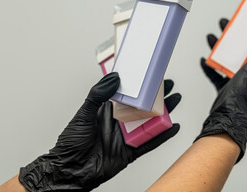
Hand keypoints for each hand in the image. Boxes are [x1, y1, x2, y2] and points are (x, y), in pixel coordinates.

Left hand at [19, 72, 180, 191]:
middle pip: (142, 107)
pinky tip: (173, 127)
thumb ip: (98, 95)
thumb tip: (114, 78)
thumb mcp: (84, 113)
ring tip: (176, 100)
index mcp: (107, 110)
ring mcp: (126, 137)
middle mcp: (119, 122)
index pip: (127, 95)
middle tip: (169, 86)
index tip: (150, 75)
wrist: (70, 170)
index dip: (139, 86)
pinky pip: (149, 142)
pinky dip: (162, 136)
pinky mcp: (130, 152)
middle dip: (156, 97)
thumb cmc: (72, 142)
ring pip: (149, 123)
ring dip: (163, 113)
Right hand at [196, 19, 246, 161]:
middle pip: (240, 50)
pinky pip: (217, 74)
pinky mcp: (226, 88)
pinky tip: (204, 60)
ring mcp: (238, 81)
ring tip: (211, 38)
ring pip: (227, 60)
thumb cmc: (244, 97)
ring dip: (219, 49)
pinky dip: (210, 67)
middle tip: (224, 25)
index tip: (242, 21)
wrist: (228, 118)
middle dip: (231, 37)